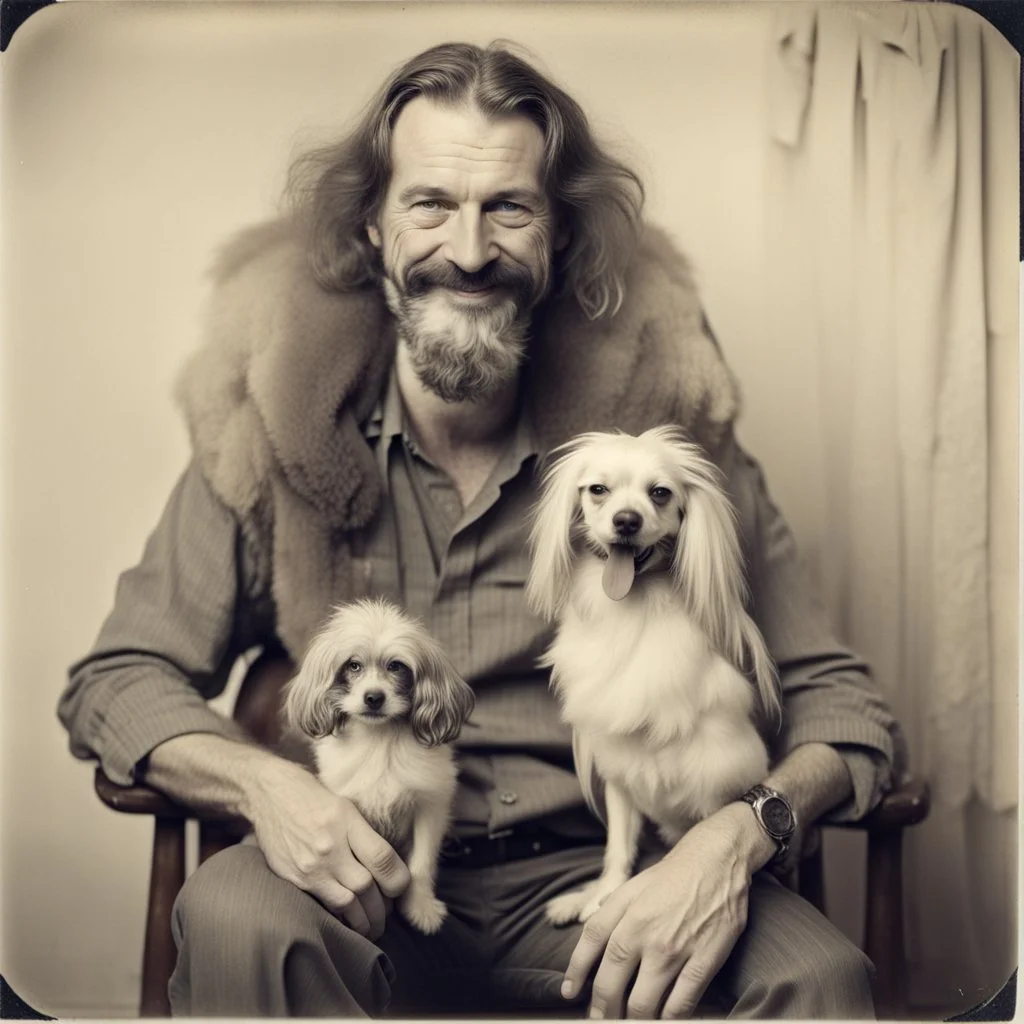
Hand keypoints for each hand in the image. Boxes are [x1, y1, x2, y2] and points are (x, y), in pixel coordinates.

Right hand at [246, 759, 410, 939]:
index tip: (400, 888)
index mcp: (346, 821)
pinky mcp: (292, 879)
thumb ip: (368, 835)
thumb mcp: (347, 806)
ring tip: (371, 926)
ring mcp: (309, 866)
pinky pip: (321, 906)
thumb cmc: (315, 798)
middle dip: (381, 908)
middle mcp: (328, 846)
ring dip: (362, 920)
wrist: (270, 794)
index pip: (382, 858)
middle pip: (365, 887)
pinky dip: (338, 916)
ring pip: (345, 904)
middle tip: (387, 916)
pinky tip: (347, 919)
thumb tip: (390, 868)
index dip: (398, 880)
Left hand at [561, 804, 772, 1018]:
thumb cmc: (674, 874)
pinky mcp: (703, 963)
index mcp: (626, 911)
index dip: (575, 972)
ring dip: (633, 1021)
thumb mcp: (635, 883)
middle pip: (611, 983)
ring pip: (643, 1004)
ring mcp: (674, 951)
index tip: (569, 993)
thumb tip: (591, 936)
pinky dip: (668, 1021)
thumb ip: (610, 910)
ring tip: (630, 1023)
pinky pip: (680, 1006)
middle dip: (602, 1009)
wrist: (718, 861)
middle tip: (599, 1019)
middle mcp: (645, 933)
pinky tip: (663, 1022)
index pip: (591, 946)